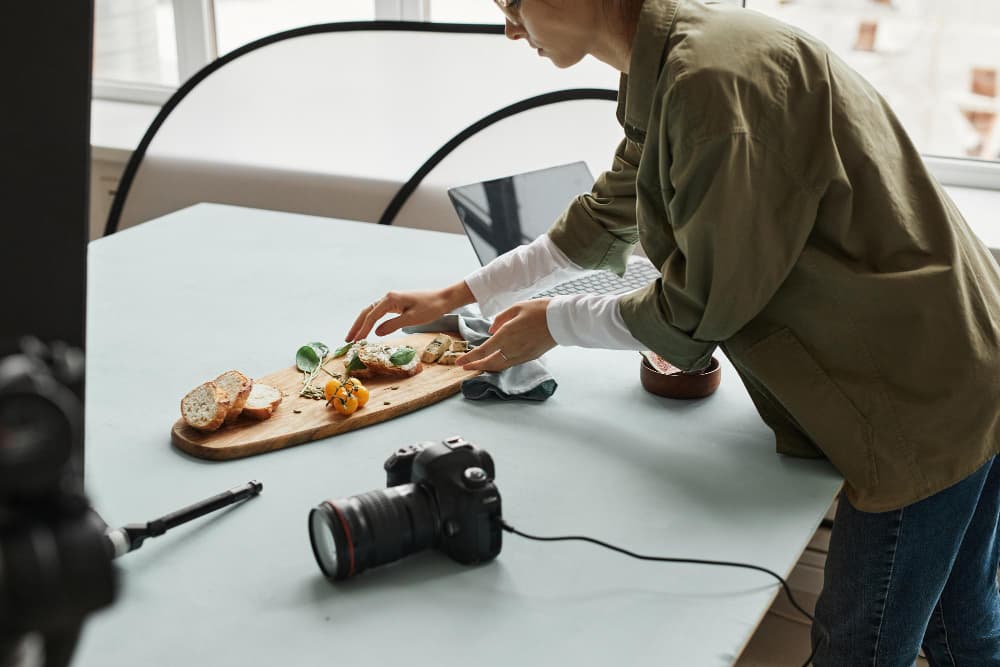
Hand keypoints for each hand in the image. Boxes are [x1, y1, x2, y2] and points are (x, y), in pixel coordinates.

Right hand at [345, 281, 473, 341]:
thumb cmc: (430, 308)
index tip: (356, 341)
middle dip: (356, 326)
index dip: (362, 329)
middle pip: (367, 312)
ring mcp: (391, 300)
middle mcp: (388, 297)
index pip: (372, 316)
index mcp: (390, 299)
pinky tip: (367, 330)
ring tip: (354, 337)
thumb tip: (376, 333)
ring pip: (371, 312)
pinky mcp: (396, 303)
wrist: (443, 299)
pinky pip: (379, 313)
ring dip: (362, 324)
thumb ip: (392, 325)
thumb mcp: (412, 319)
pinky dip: (371, 321)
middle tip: (347, 340)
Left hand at [455, 299, 555, 371]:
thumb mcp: (516, 308)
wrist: (562, 320)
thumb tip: (490, 330)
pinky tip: (495, 360)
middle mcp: (513, 348)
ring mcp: (522, 355)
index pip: (483, 351)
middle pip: (490, 363)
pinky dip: (500, 364)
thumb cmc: (539, 310)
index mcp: (507, 334)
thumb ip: (499, 319)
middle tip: (464, 367)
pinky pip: (511, 363)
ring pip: (500, 366)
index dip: (469, 358)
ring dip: (487, 366)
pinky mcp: (530, 357)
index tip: (459, 362)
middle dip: (475, 366)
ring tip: (477, 365)